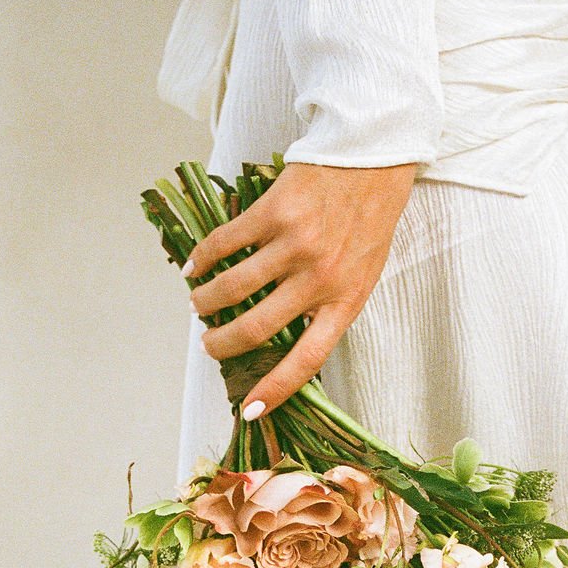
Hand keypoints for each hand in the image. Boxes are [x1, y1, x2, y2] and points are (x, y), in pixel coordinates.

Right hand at [186, 160, 417, 418]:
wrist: (374, 157)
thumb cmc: (368, 220)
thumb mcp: (362, 273)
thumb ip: (328, 305)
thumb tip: (281, 337)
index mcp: (346, 301)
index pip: (306, 361)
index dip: (274, 390)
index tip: (249, 411)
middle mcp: (320, 278)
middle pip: (255, 328)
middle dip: (222, 345)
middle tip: (208, 346)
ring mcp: (295, 244)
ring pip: (232, 287)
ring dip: (205, 302)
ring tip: (196, 305)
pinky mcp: (274, 211)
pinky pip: (225, 244)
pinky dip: (202, 260)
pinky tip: (192, 268)